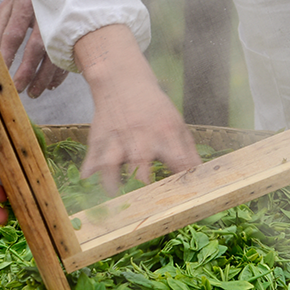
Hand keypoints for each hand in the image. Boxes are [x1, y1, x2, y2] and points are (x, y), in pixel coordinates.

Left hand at [0, 0, 69, 98]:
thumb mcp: (11, 4)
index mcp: (24, 3)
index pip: (13, 34)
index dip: (6, 55)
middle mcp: (44, 12)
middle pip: (35, 47)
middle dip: (26, 71)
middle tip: (18, 89)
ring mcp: (62, 20)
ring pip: (54, 53)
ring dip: (44, 76)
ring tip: (34, 92)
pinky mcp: (75, 28)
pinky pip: (68, 54)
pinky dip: (60, 72)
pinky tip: (52, 84)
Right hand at [75, 24, 200, 193]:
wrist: (123, 82)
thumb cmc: (154, 108)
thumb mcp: (176, 123)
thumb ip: (188, 151)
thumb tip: (202, 176)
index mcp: (165, 133)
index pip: (178, 161)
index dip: (182, 183)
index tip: (183, 201)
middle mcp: (140, 137)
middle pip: (141, 163)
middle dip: (143, 184)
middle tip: (146, 207)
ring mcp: (117, 138)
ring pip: (111, 162)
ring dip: (112, 181)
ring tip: (115, 198)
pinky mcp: (99, 138)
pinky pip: (91, 157)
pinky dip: (89, 171)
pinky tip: (87, 183)